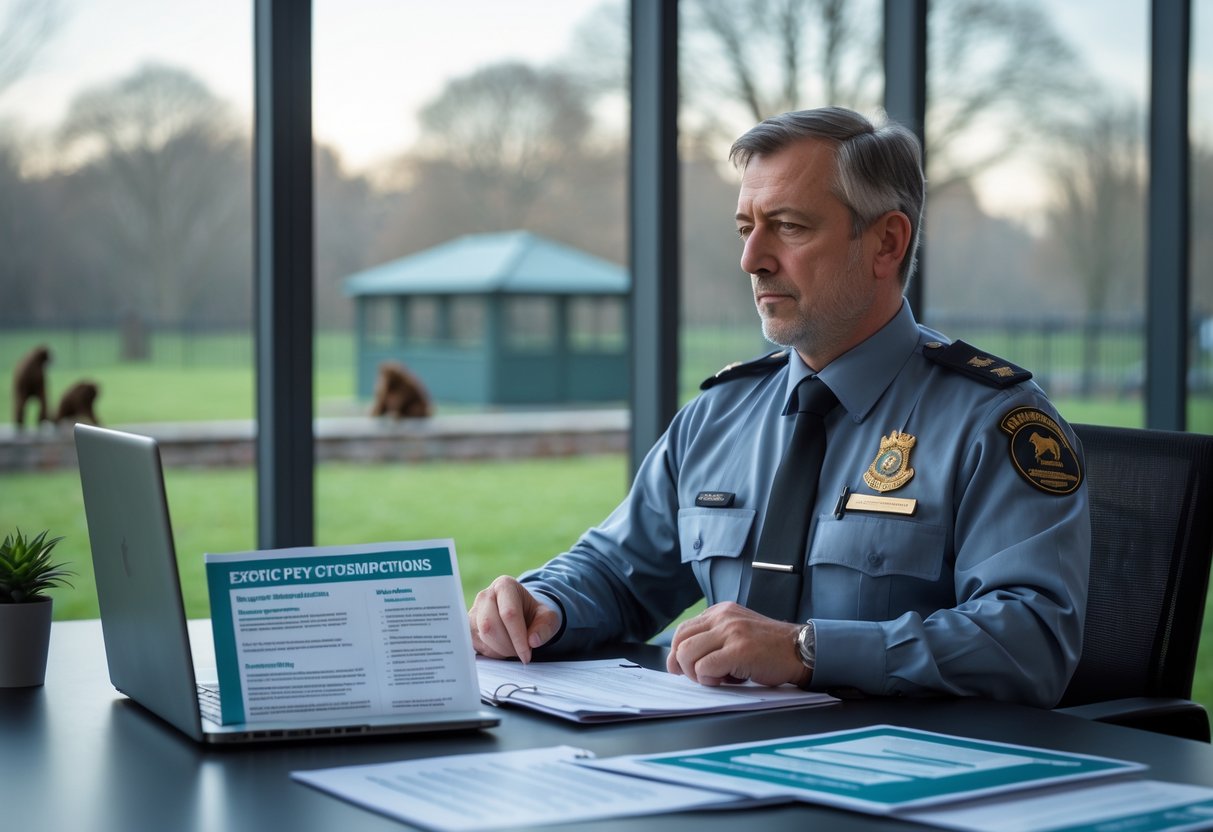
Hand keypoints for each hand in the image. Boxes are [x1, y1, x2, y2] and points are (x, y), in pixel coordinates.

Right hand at [468, 575, 560, 662]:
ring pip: (482, 636)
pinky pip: (475, 644)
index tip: (527, 655)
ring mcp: (473, 611)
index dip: (518, 638)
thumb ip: (545, 627)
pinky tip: (502, 648)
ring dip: (500, 650)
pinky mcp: (467, 627)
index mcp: (505, 586)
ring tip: (513, 648)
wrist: (522, 613)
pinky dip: (491, 652)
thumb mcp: (548, 617)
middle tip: (520, 652)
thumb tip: (533, 641)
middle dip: (507, 645)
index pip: (509, 613)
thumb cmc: (534, 614)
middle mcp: (485, 595)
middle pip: (490, 625)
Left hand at [666, 601, 809, 687]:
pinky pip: (704, 667)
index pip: (683, 630)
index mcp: (720, 612)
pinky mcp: (739, 649)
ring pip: (687, 653)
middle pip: (680, 641)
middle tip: (698, 677)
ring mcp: (731, 632)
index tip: (682, 668)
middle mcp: (723, 617)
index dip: (677, 652)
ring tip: (715, 678)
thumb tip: (682, 659)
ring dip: (695, 673)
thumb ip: (714, 639)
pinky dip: (709, 679)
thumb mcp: (737, 632)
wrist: (801, 650)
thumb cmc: (770, 648)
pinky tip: (726, 680)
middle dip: (681, 664)